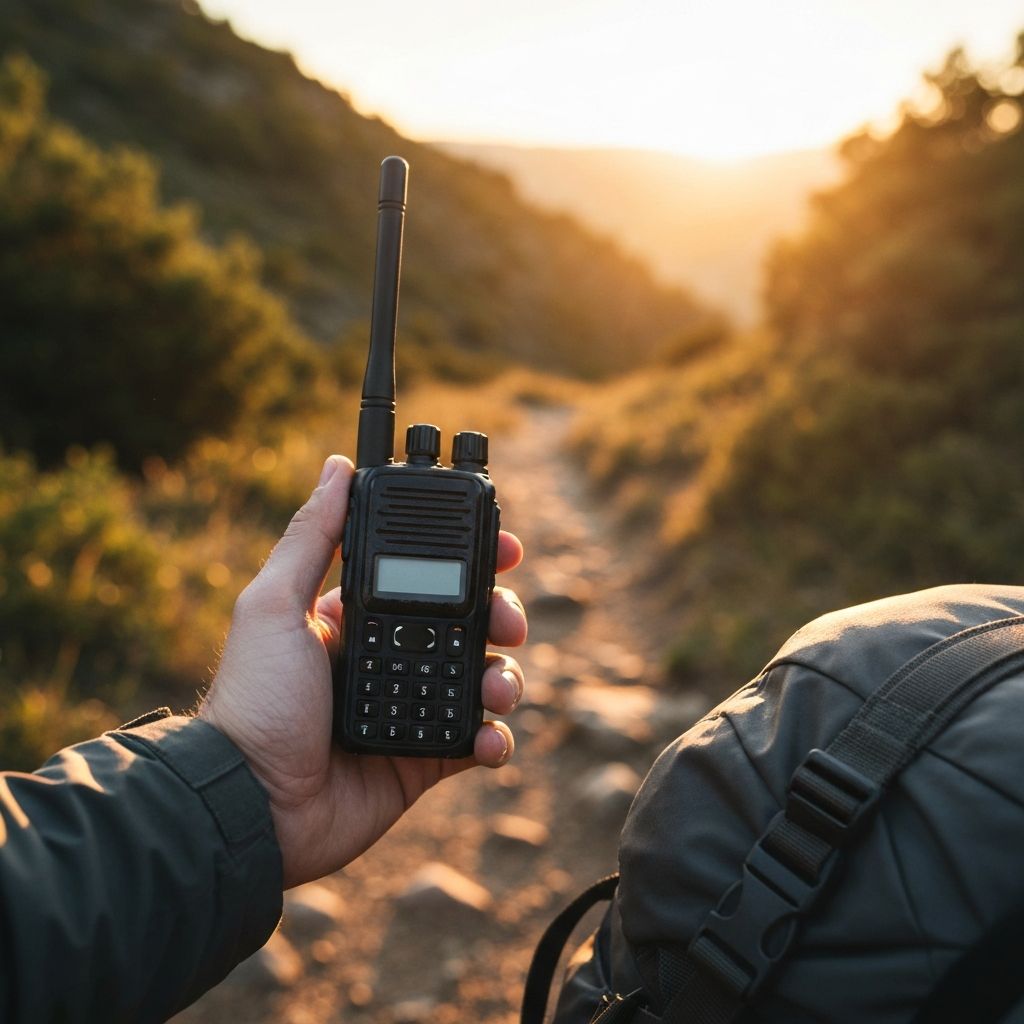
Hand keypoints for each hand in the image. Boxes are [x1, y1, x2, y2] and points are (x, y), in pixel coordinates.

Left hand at [198, 455, 526, 887]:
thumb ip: (311, 538)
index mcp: (356, 617)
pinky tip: (488, 737)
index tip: (504, 545)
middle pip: (467, 624)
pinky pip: (475, 741)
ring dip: (504, 677)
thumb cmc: (253, 701)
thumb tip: (336, 467)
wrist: (249, 805)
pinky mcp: (422, 759)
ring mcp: (408, 707)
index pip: (426, 575)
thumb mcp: (272, 605)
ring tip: (497, 689)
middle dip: (499, 616)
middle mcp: (388, 656)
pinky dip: (494, 738)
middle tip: (507, 622)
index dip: (470, 559)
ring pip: (481, 679)